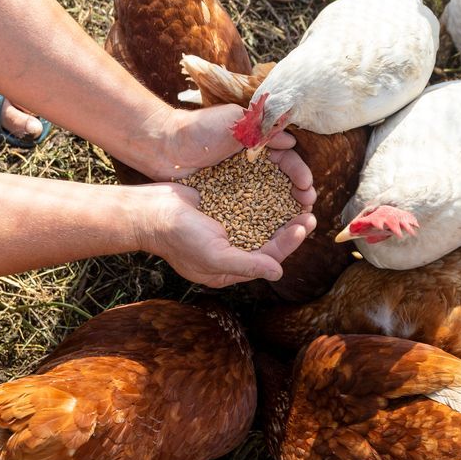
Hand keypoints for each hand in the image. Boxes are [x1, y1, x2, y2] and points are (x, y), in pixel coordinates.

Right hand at [135, 183, 316, 287]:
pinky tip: (279, 185)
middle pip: (268, 240)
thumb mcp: (214, 256)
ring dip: (281, 212)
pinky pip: (249, 205)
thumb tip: (278, 274)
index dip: (287, 243)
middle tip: (310, 212)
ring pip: (262, 221)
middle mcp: (230, 250)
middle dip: (290, 228)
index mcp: (228, 269)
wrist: (149, 210)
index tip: (304, 226)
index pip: (266, 259)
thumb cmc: (178, 238)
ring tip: (300, 199)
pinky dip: (264, 197)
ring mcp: (226, 228)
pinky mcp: (222, 207)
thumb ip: (247, 265)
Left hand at [139, 103, 315, 208]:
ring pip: (269, 197)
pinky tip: (271, 229)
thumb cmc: (199, 129)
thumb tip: (292, 140)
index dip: (299, 173)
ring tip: (297, 221)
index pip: (287, 159)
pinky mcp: (226, 197)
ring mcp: (239, 181)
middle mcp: (252, 163)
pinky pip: (249, 208)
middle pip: (283, 180)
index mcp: (258, 142)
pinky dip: (263, 217)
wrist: (164, 145)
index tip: (306, 185)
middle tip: (307, 206)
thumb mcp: (235, 120)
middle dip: (298, 193)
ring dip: (285, 208)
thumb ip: (263, 129)